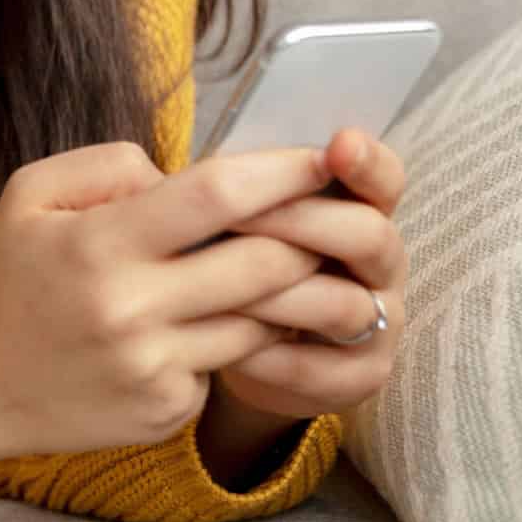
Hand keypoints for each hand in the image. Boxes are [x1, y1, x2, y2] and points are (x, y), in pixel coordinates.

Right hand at [0, 139, 337, 465]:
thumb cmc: (13, 277)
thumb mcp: (32, 194)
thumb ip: (112, 165)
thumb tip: (185, 174)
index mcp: (98, 245)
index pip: (216, 196)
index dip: (282, 173)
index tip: (321, 159)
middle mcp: (130, 310)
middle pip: (265, 263)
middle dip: (310, 235)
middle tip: (326, 217)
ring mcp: (154, 368)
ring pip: (263, 319)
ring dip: (285, 291)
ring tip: (280, 267)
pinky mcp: (168, 410)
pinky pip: (230, 362)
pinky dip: (234, 337)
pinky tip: (208, 324)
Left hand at [213, 127, 408, 420]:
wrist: (235, 351)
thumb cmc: (232, 266)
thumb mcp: (227, 224)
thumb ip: (214, 190)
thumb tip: (136, 163)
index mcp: (359, 211)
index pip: (385, 180)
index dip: (368, 163)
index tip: (339, 143)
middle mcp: (381, 265)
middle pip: (369, 235)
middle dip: (302, 222)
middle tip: (235, 218)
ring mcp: (380, 325)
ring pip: (344, 304)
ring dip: (280, 295)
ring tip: (220, 289)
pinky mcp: (360, 378)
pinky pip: (322, 369)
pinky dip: (272, 357)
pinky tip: (228, 350)